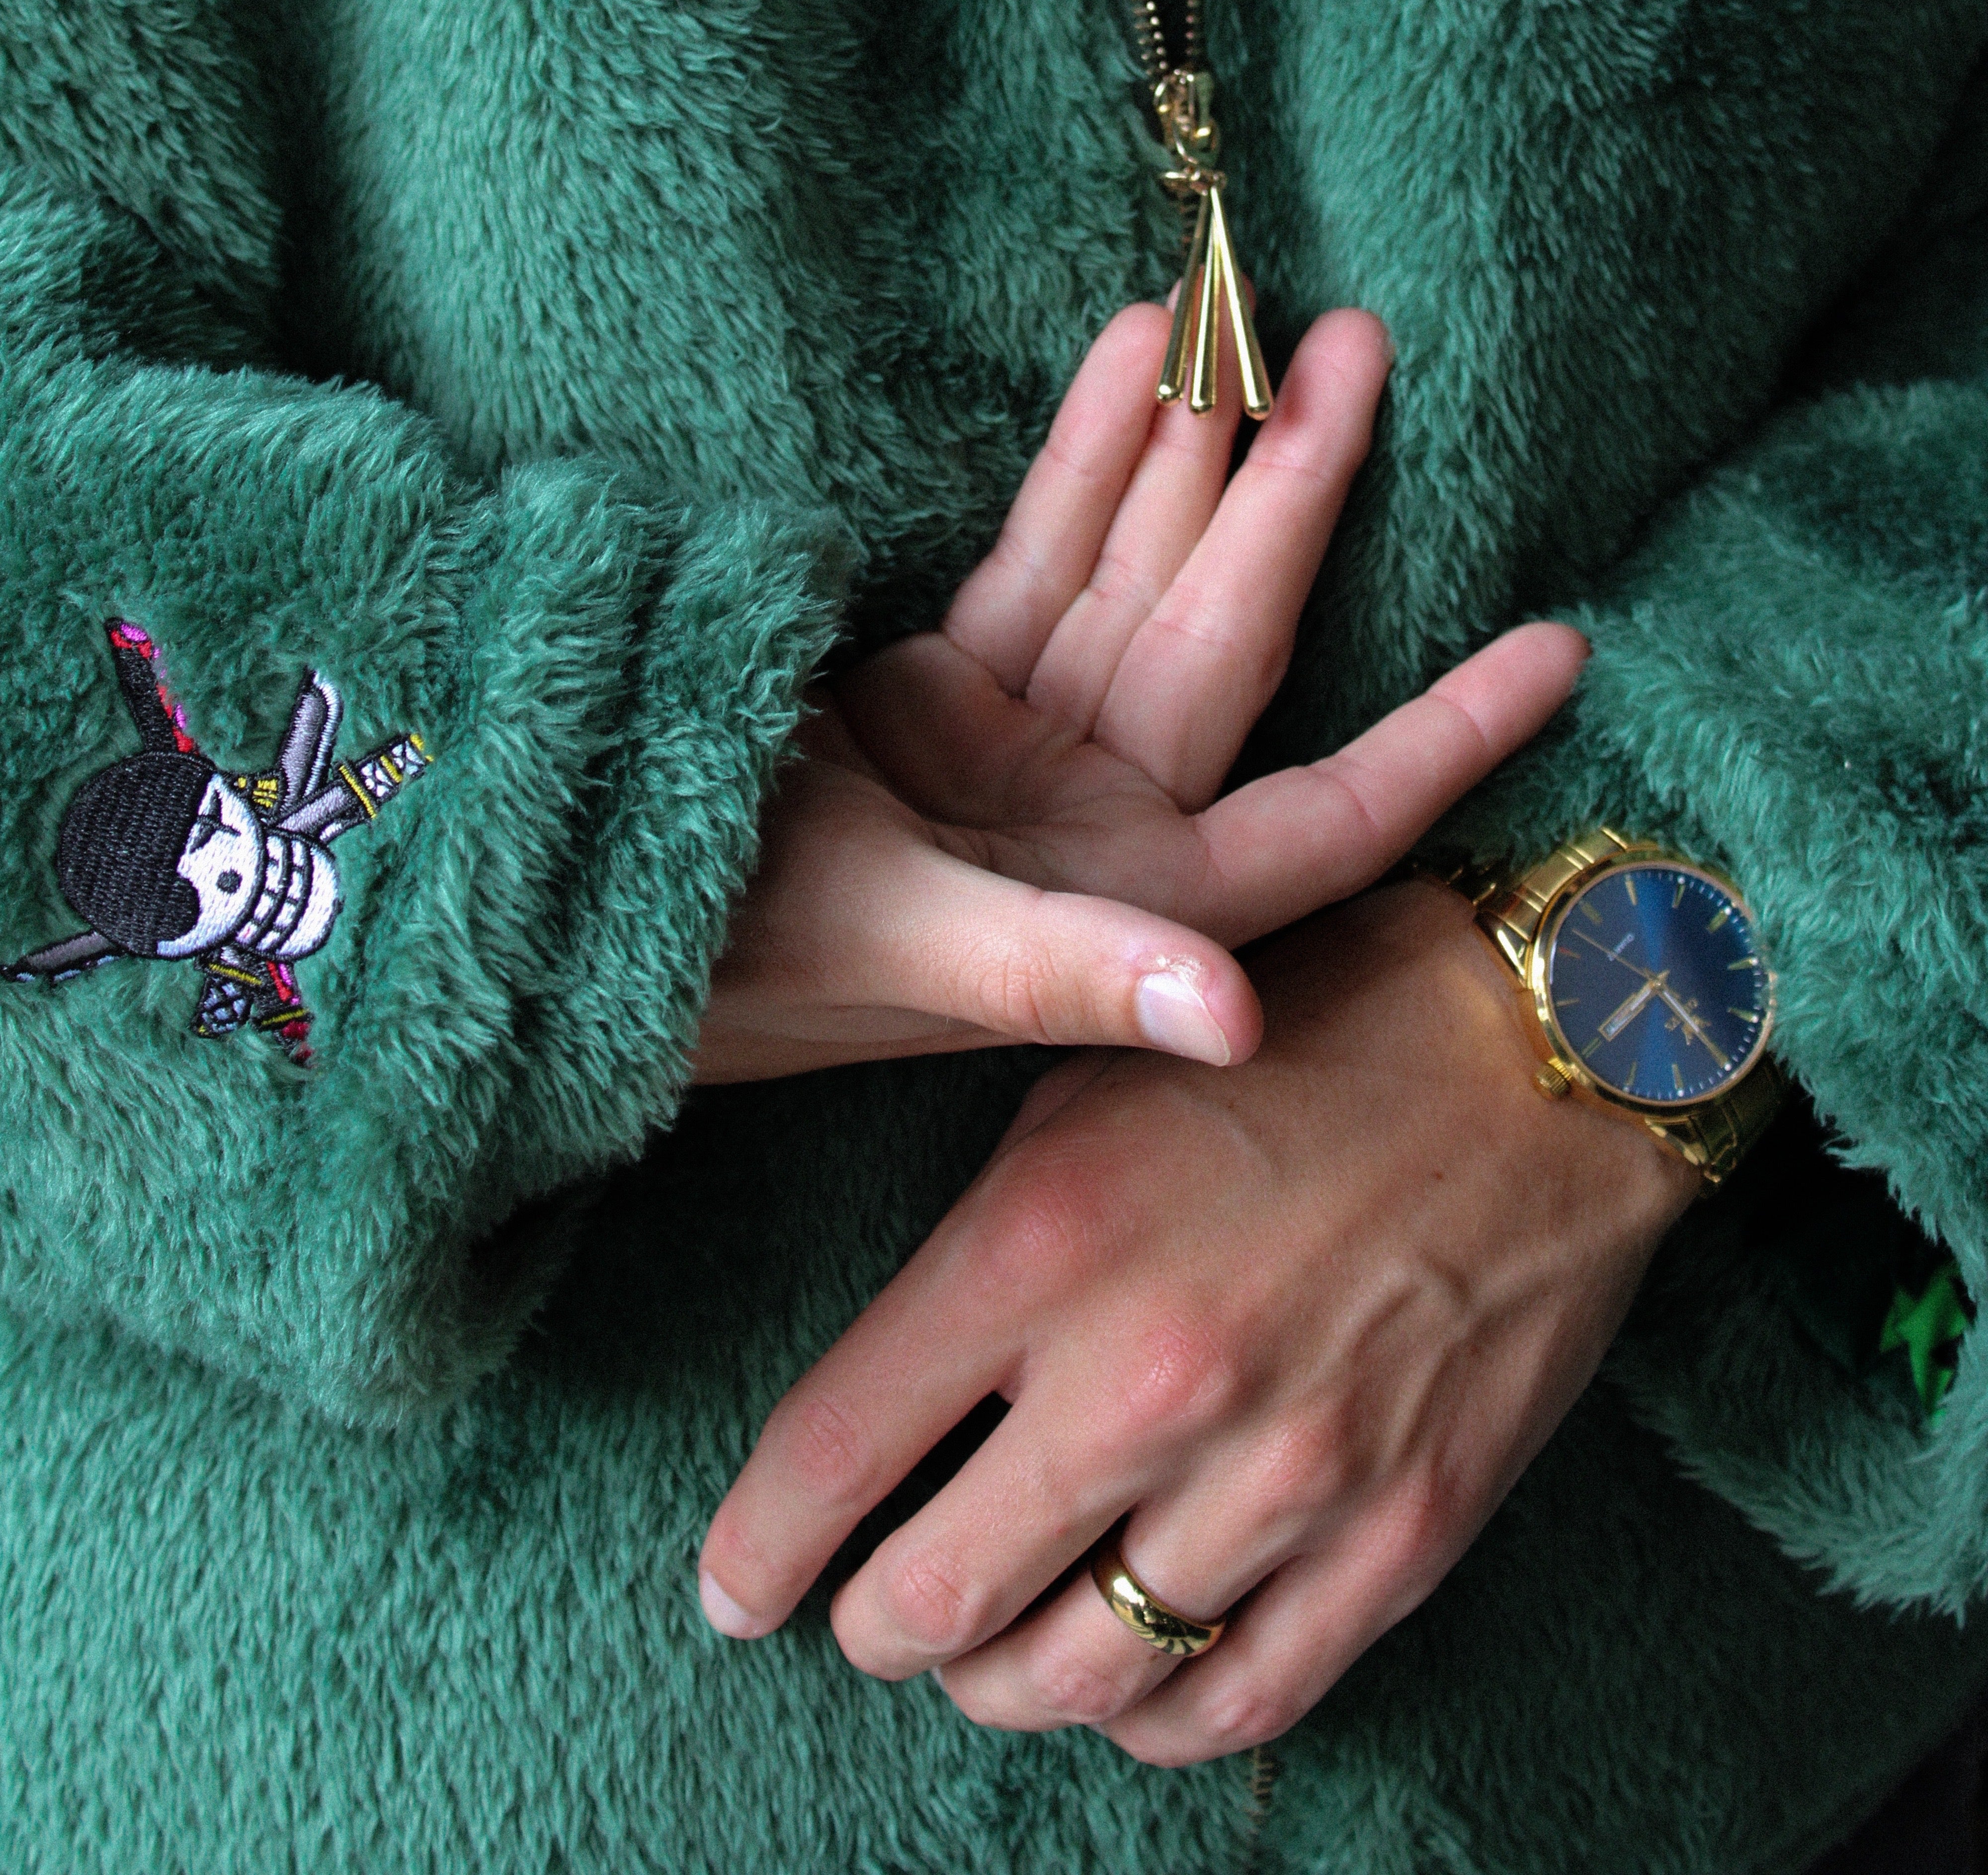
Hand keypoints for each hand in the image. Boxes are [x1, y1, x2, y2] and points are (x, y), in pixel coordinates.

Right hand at [696, 304, 1586, 1082]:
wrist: (573, 904)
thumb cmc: (734, 964)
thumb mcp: (896, 950)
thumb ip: (1068, 970)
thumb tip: (1236, 1020)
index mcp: (1125, 907)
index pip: (1328, 818)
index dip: (1445, 740)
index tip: (1563, 651)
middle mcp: (1095, 821)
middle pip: (1230, 639)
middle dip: (1295, 493)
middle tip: (1363, 345)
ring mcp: (1019, 744)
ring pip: (1135, 570)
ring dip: (1190, 446)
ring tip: (1251, 312)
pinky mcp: (936, 685)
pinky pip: (1039, 553)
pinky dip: (1081, 458)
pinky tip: (1129, 356)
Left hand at [698, 880, 1695, 1759]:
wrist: (1547, 1051)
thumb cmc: (1305, 1040)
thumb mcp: (1094, 1088)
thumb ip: (987, 1253)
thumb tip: (900, 1397)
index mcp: (1043, 1244)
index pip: (831, 1453)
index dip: (753, 1549)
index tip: (730, 1588)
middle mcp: (1145, 1376)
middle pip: (931, 1602)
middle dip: (873, 1627)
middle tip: (869, 1614)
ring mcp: (1277, 1475)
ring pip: (1073, 1676)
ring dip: (1004, 1683)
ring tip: (992, 1651)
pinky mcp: (1394, 1538)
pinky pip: (1234, 1707)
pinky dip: (1153, 1718)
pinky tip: (1129, 1679)